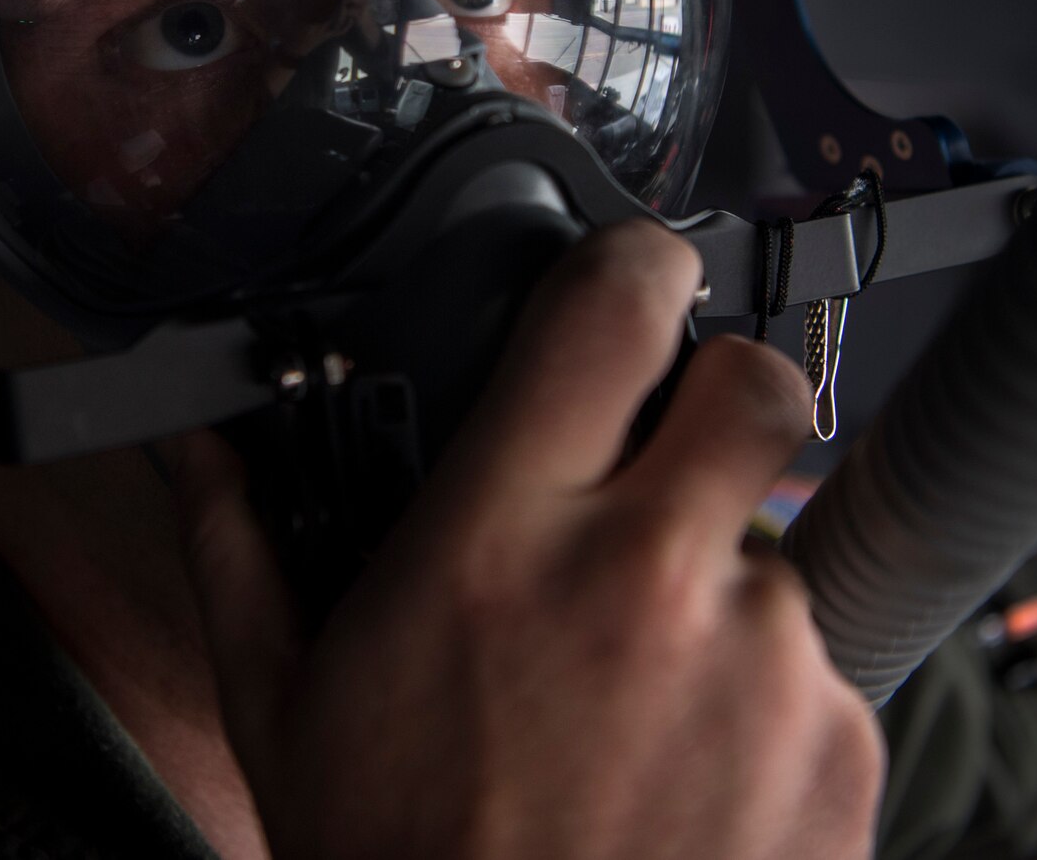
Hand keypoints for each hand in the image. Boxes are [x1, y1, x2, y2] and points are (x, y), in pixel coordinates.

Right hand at [162, 220, 883, 858]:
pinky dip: (769, 698)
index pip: (613, 309)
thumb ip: (241, 549)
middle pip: (756, 382)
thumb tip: (196, 451)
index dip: (636, 265)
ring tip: (642, 689)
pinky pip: (821, 667)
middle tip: (670, 462)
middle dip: (721, 398)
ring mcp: (765, 660)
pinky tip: (690, 770)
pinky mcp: (840, 745)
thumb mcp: (287, 710)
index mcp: (502, 542)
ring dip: (726, 584)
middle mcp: (648, 578)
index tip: (637, 278)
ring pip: (780, 541)